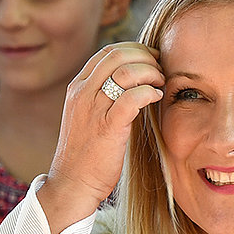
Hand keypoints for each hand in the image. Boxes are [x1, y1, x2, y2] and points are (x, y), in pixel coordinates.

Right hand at [37, 43, 164, 231]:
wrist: (72, 184)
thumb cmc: (85, 154)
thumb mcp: (87, 116)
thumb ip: (102, 97)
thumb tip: (130, 83)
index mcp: (77, 88)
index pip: (107, 52)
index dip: (133, 50)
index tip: (151, 59)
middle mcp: (82, 93)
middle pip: (118, 55)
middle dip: (145, 56)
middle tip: (160, 68)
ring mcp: (93, 109)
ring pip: (126, 72)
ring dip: (150, 72)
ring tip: (160, 83)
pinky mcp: (107, 127)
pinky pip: (132, 97)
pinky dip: (149, 92)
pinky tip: (157, 98)